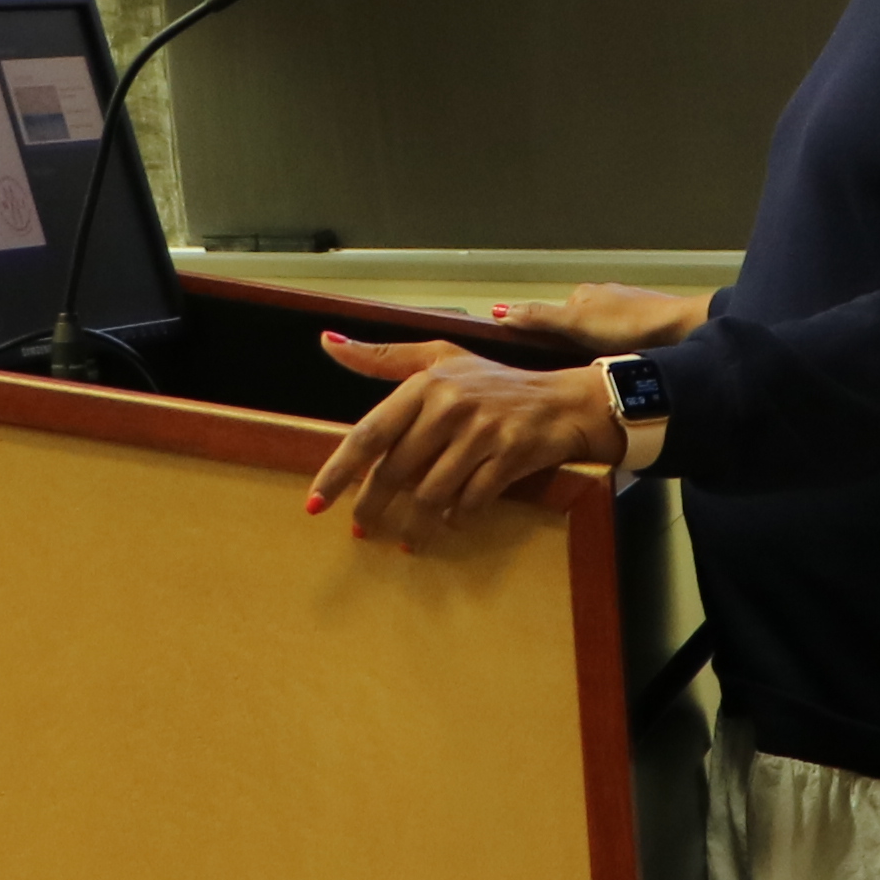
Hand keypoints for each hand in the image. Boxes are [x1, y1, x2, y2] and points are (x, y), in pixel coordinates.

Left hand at [301, 333, 623, 550]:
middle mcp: (451, 406)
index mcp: (426, 384)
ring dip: (414, 522)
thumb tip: (327, 343)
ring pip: (431, 493)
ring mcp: (482, 432)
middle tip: (361, 527)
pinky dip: (456, 518)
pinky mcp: (510, 455)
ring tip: (405, 537)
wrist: (562, 400)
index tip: (316, 503)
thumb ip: (382, 357)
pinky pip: (470, 501)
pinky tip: (449, 522)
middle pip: (396, 471)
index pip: (370, 433)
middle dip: (373, 505)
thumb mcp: (439, 357)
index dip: (338, 472)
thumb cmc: (492, 382)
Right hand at [486, 281, 709, 354]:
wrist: (681, 329)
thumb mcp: (575, 323)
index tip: (547, 360)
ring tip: (603, 372)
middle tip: (578, 370)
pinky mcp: (649, 329)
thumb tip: (501, 311)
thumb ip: (540, 318)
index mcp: (586, 294)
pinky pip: (625, 344)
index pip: (556, 316)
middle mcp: (606, 299)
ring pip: (603, 337)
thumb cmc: (629, 324)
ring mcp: (630, 313)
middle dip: (576, 348)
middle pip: (579, 327)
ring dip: (600, 353)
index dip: (550, 338)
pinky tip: (625, 367)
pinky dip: (621, 354)